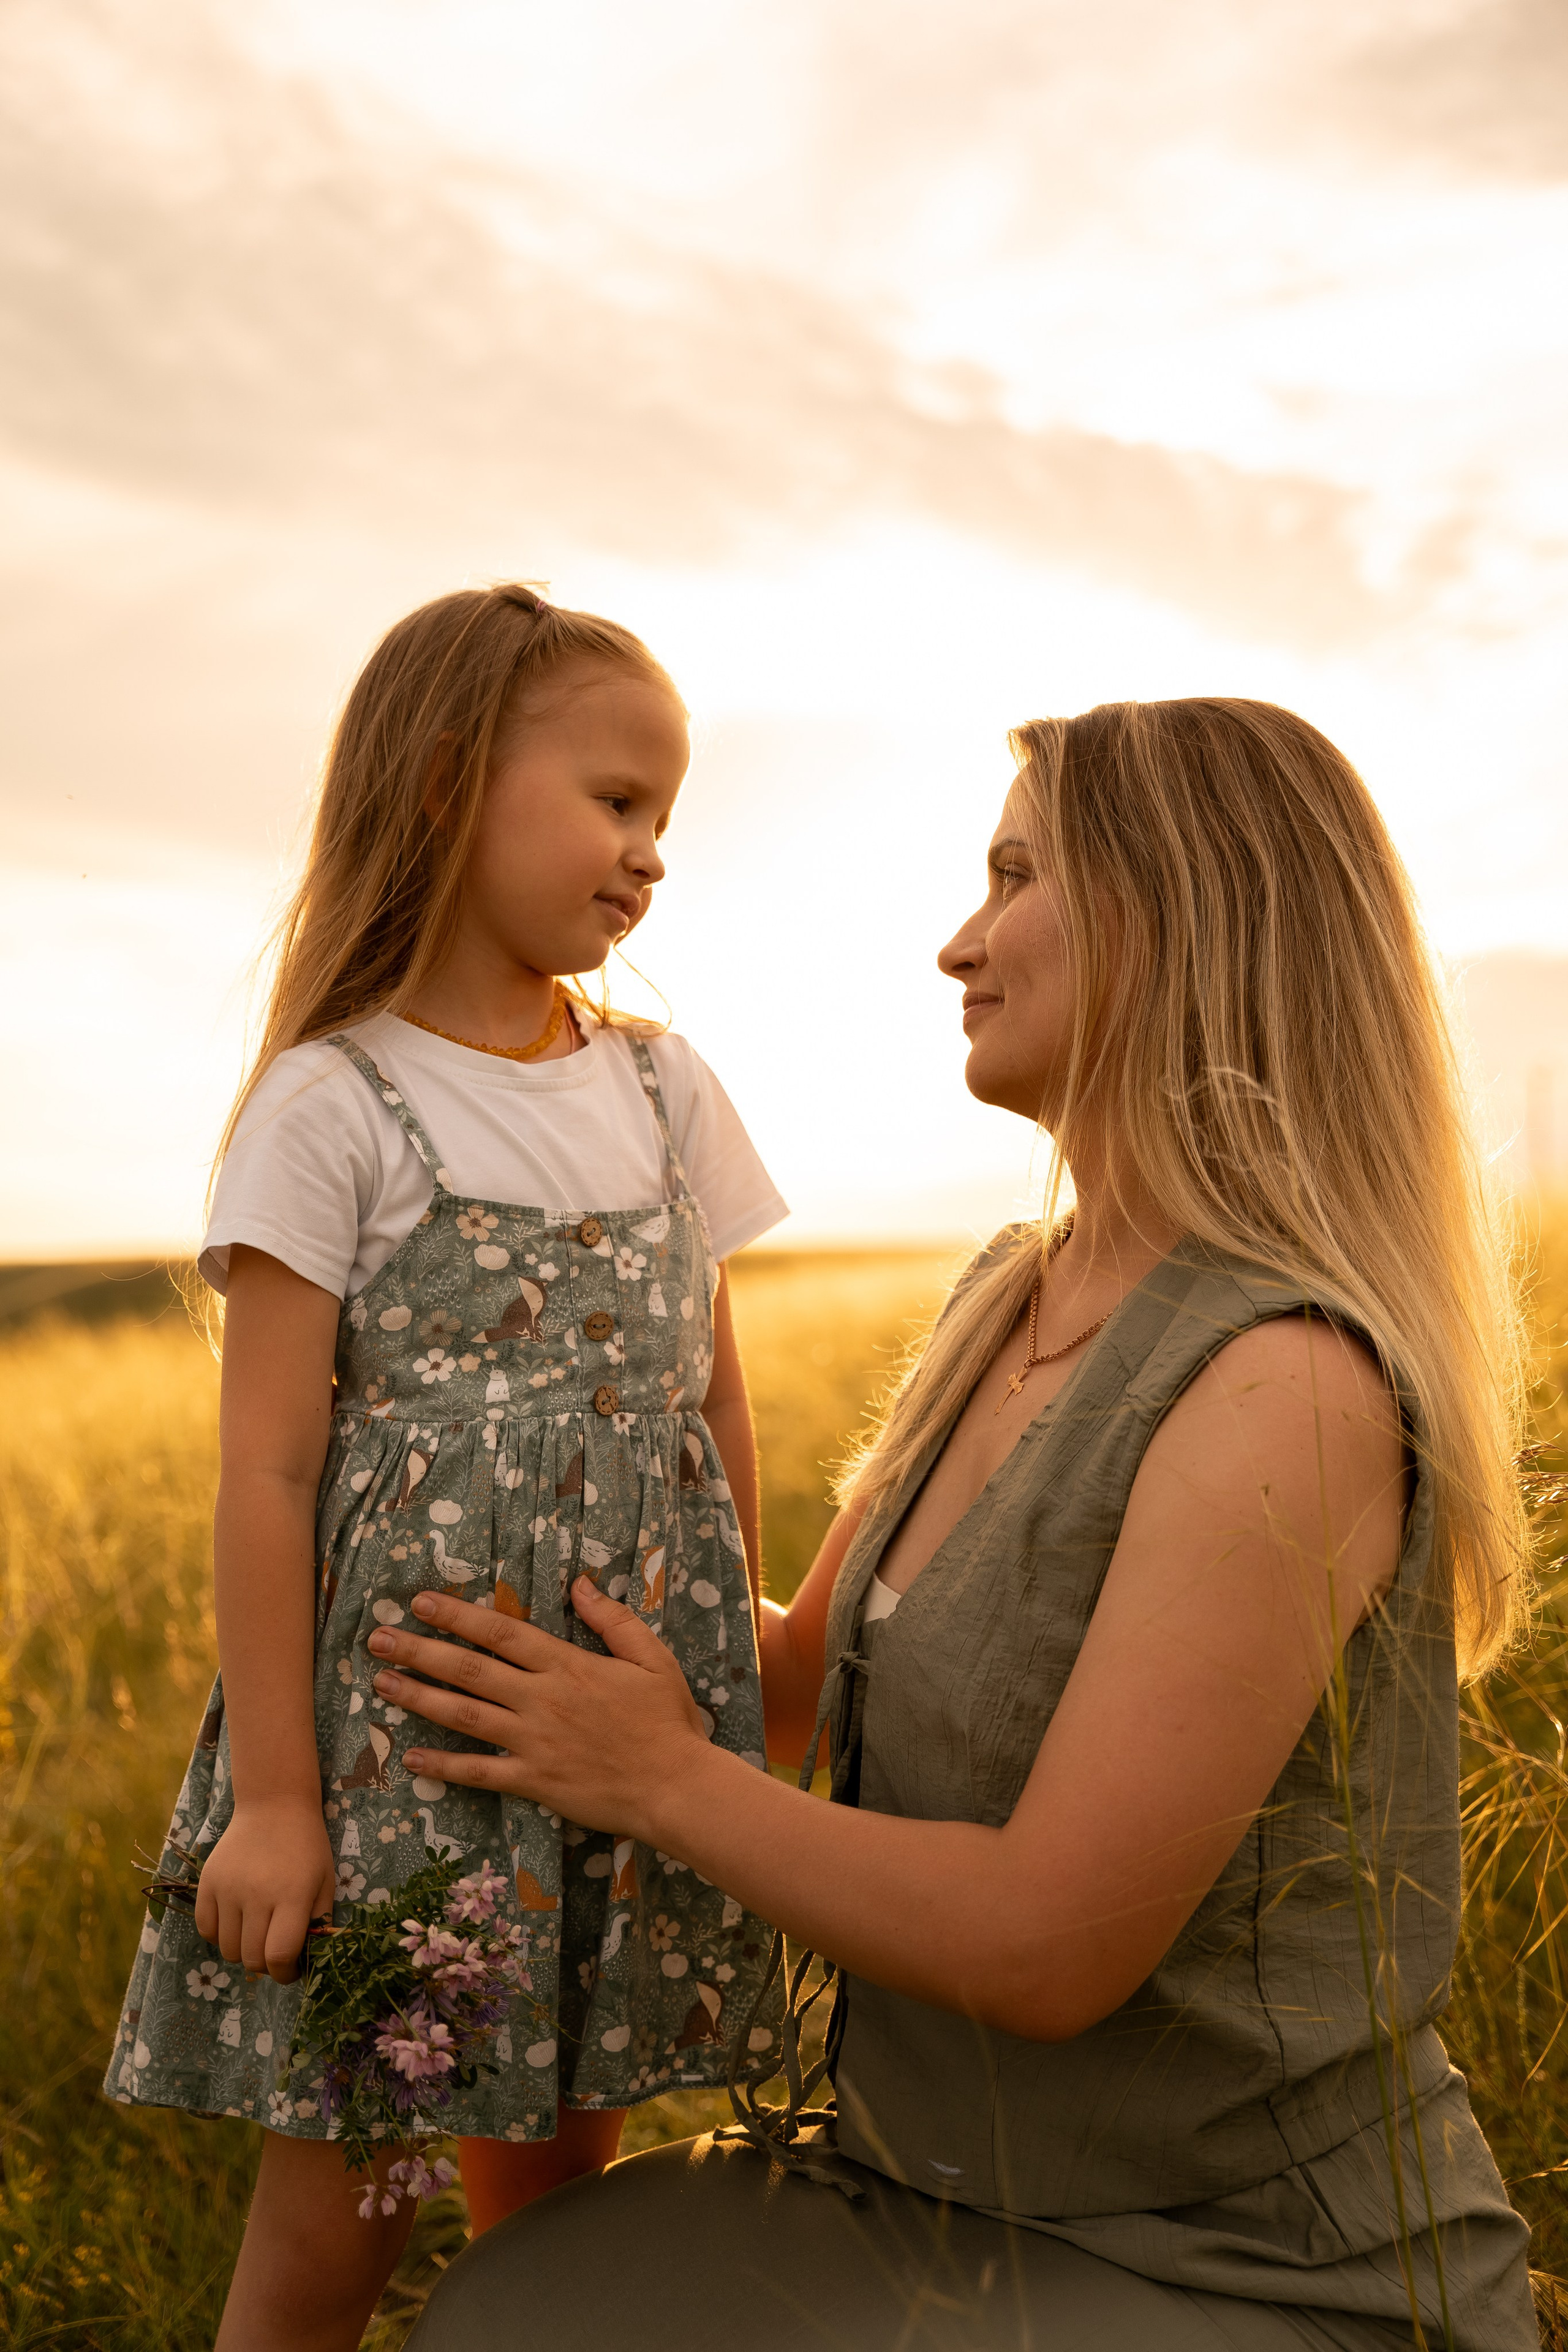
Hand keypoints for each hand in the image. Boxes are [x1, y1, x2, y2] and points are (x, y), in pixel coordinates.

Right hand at [193, 1797, 336, 1982]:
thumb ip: (317, 1924)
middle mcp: (257, 1895)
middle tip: (274, 1950)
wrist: (274, 1806)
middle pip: (251, 1959)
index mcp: (292, 1896)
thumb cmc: (306, 1847)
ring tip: (256, 1931)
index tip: (290, 1970)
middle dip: (266, 1965)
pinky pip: (205, 1930)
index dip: (285, 1974)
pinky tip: (236, 1920)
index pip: (279, 1956)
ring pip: (228, 1949)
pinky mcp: (207, 1883)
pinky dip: (220, 1934)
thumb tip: (303, 1961)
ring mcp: (228, 1889)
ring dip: (243, 1950)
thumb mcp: (325, 1882)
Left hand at [366, 1579, 710, 1842]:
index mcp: (567, 1665)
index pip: (501, 1633)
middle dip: (419, 1651)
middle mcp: (541, 1700)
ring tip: (381, 1684)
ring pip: (463, 1716)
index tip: (421, 1602)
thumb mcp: (652, 1658)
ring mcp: (533, 1742)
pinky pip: (480, 1773)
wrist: (676, 1787)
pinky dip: (443, 1767)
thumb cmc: (667, 1721)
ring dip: (418, 1699)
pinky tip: (411, 1759)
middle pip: (469, 1670)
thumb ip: (613, 1620)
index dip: (458, 1616)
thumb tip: (580, 1584)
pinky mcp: (533, 1781)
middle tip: (377, 1638)